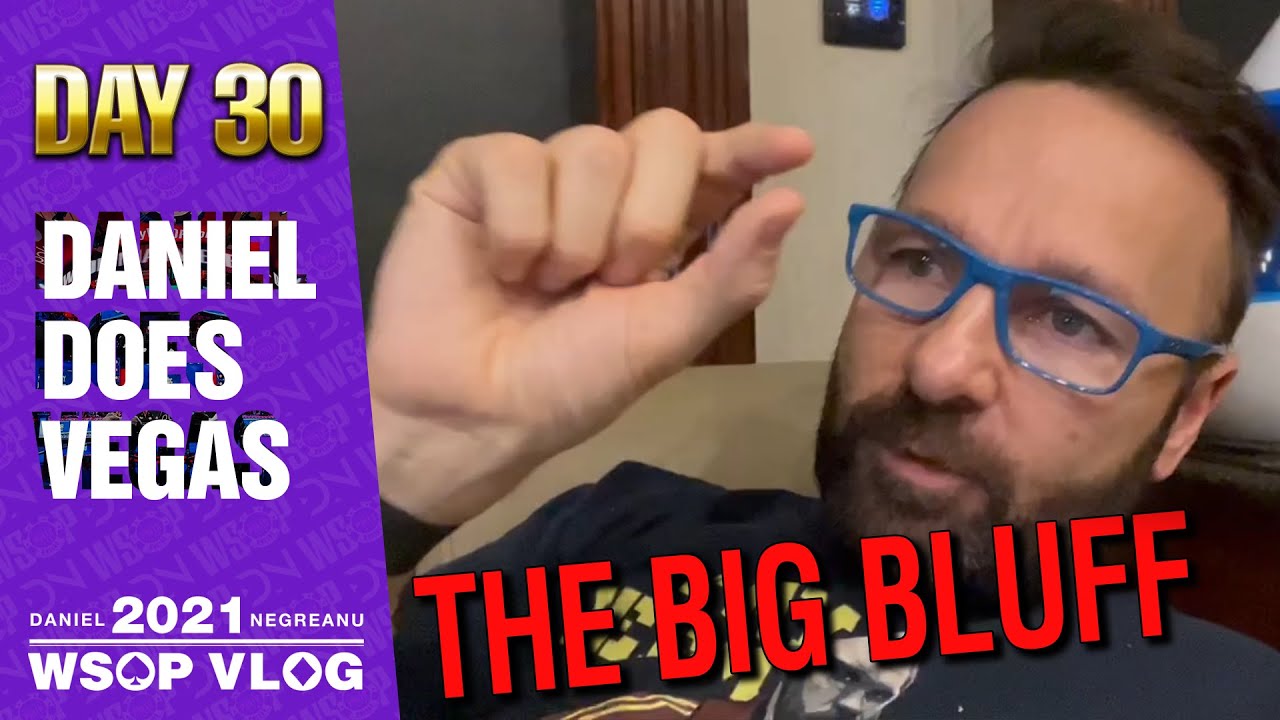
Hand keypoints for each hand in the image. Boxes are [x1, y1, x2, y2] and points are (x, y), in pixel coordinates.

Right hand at [368, 109, 812, 524]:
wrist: (472, 414)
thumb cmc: (568, 382)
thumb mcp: (665, 336)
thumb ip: (732, 273)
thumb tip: (794, 200)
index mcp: (660, 223)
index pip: (715, 164)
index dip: (753, 149)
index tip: (796, 148)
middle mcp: (607, 186)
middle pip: (664, 135)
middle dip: (650, 217)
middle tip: (614, 281)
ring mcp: (540, 170)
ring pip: (592, 148)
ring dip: (579, 237)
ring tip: (545, 286)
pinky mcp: (474, 170)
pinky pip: (516, 158)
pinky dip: (518, 227)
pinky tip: (501, 267)